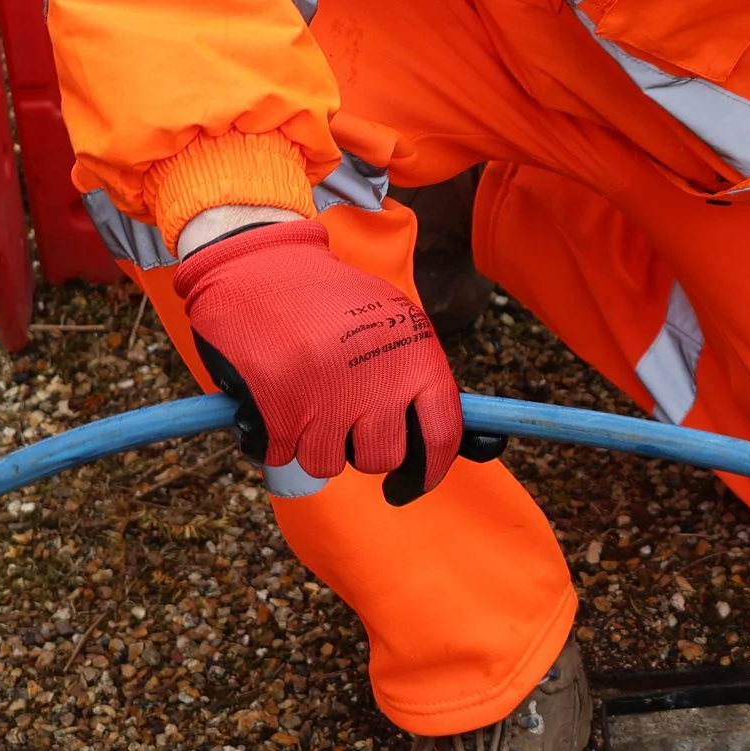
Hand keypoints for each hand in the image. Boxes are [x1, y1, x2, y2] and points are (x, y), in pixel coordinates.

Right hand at [175, 219, 486, 503]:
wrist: (262, 262)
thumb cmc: (333, 304)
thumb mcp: (395, 326)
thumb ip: (427, 384)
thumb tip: (487, 449)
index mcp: (416, 356)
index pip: (442, 435)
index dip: (427, 471)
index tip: (408, 487)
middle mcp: (376, 377)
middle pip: (380, 458)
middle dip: (357, 448)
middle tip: (339, 415)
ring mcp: (326, 393)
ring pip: (326, 463)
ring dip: (311, 441)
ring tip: (303, 395)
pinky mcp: (276, 405)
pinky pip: (278, 454)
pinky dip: (271, 438)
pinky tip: (271, 400)